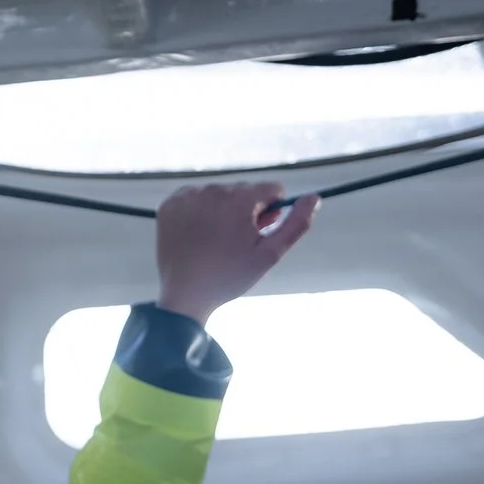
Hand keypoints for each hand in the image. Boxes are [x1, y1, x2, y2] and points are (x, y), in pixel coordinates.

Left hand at [154, 182, 317, 324]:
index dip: (271, 211)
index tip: (260, 232)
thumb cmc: (231, 276)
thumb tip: (314, 198)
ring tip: (215, 241)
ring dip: (222, 211)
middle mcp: (213, 190)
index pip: (271, 189)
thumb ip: (296, 224)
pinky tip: (197, 235)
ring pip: (218, 195)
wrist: (185, 295)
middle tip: (236, 242)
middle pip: (243, 191)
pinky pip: (193, 199)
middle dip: (246, 211)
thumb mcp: (270, 254)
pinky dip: (198, 212)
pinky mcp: (169, 205)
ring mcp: (188, 196)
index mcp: (240, 198)